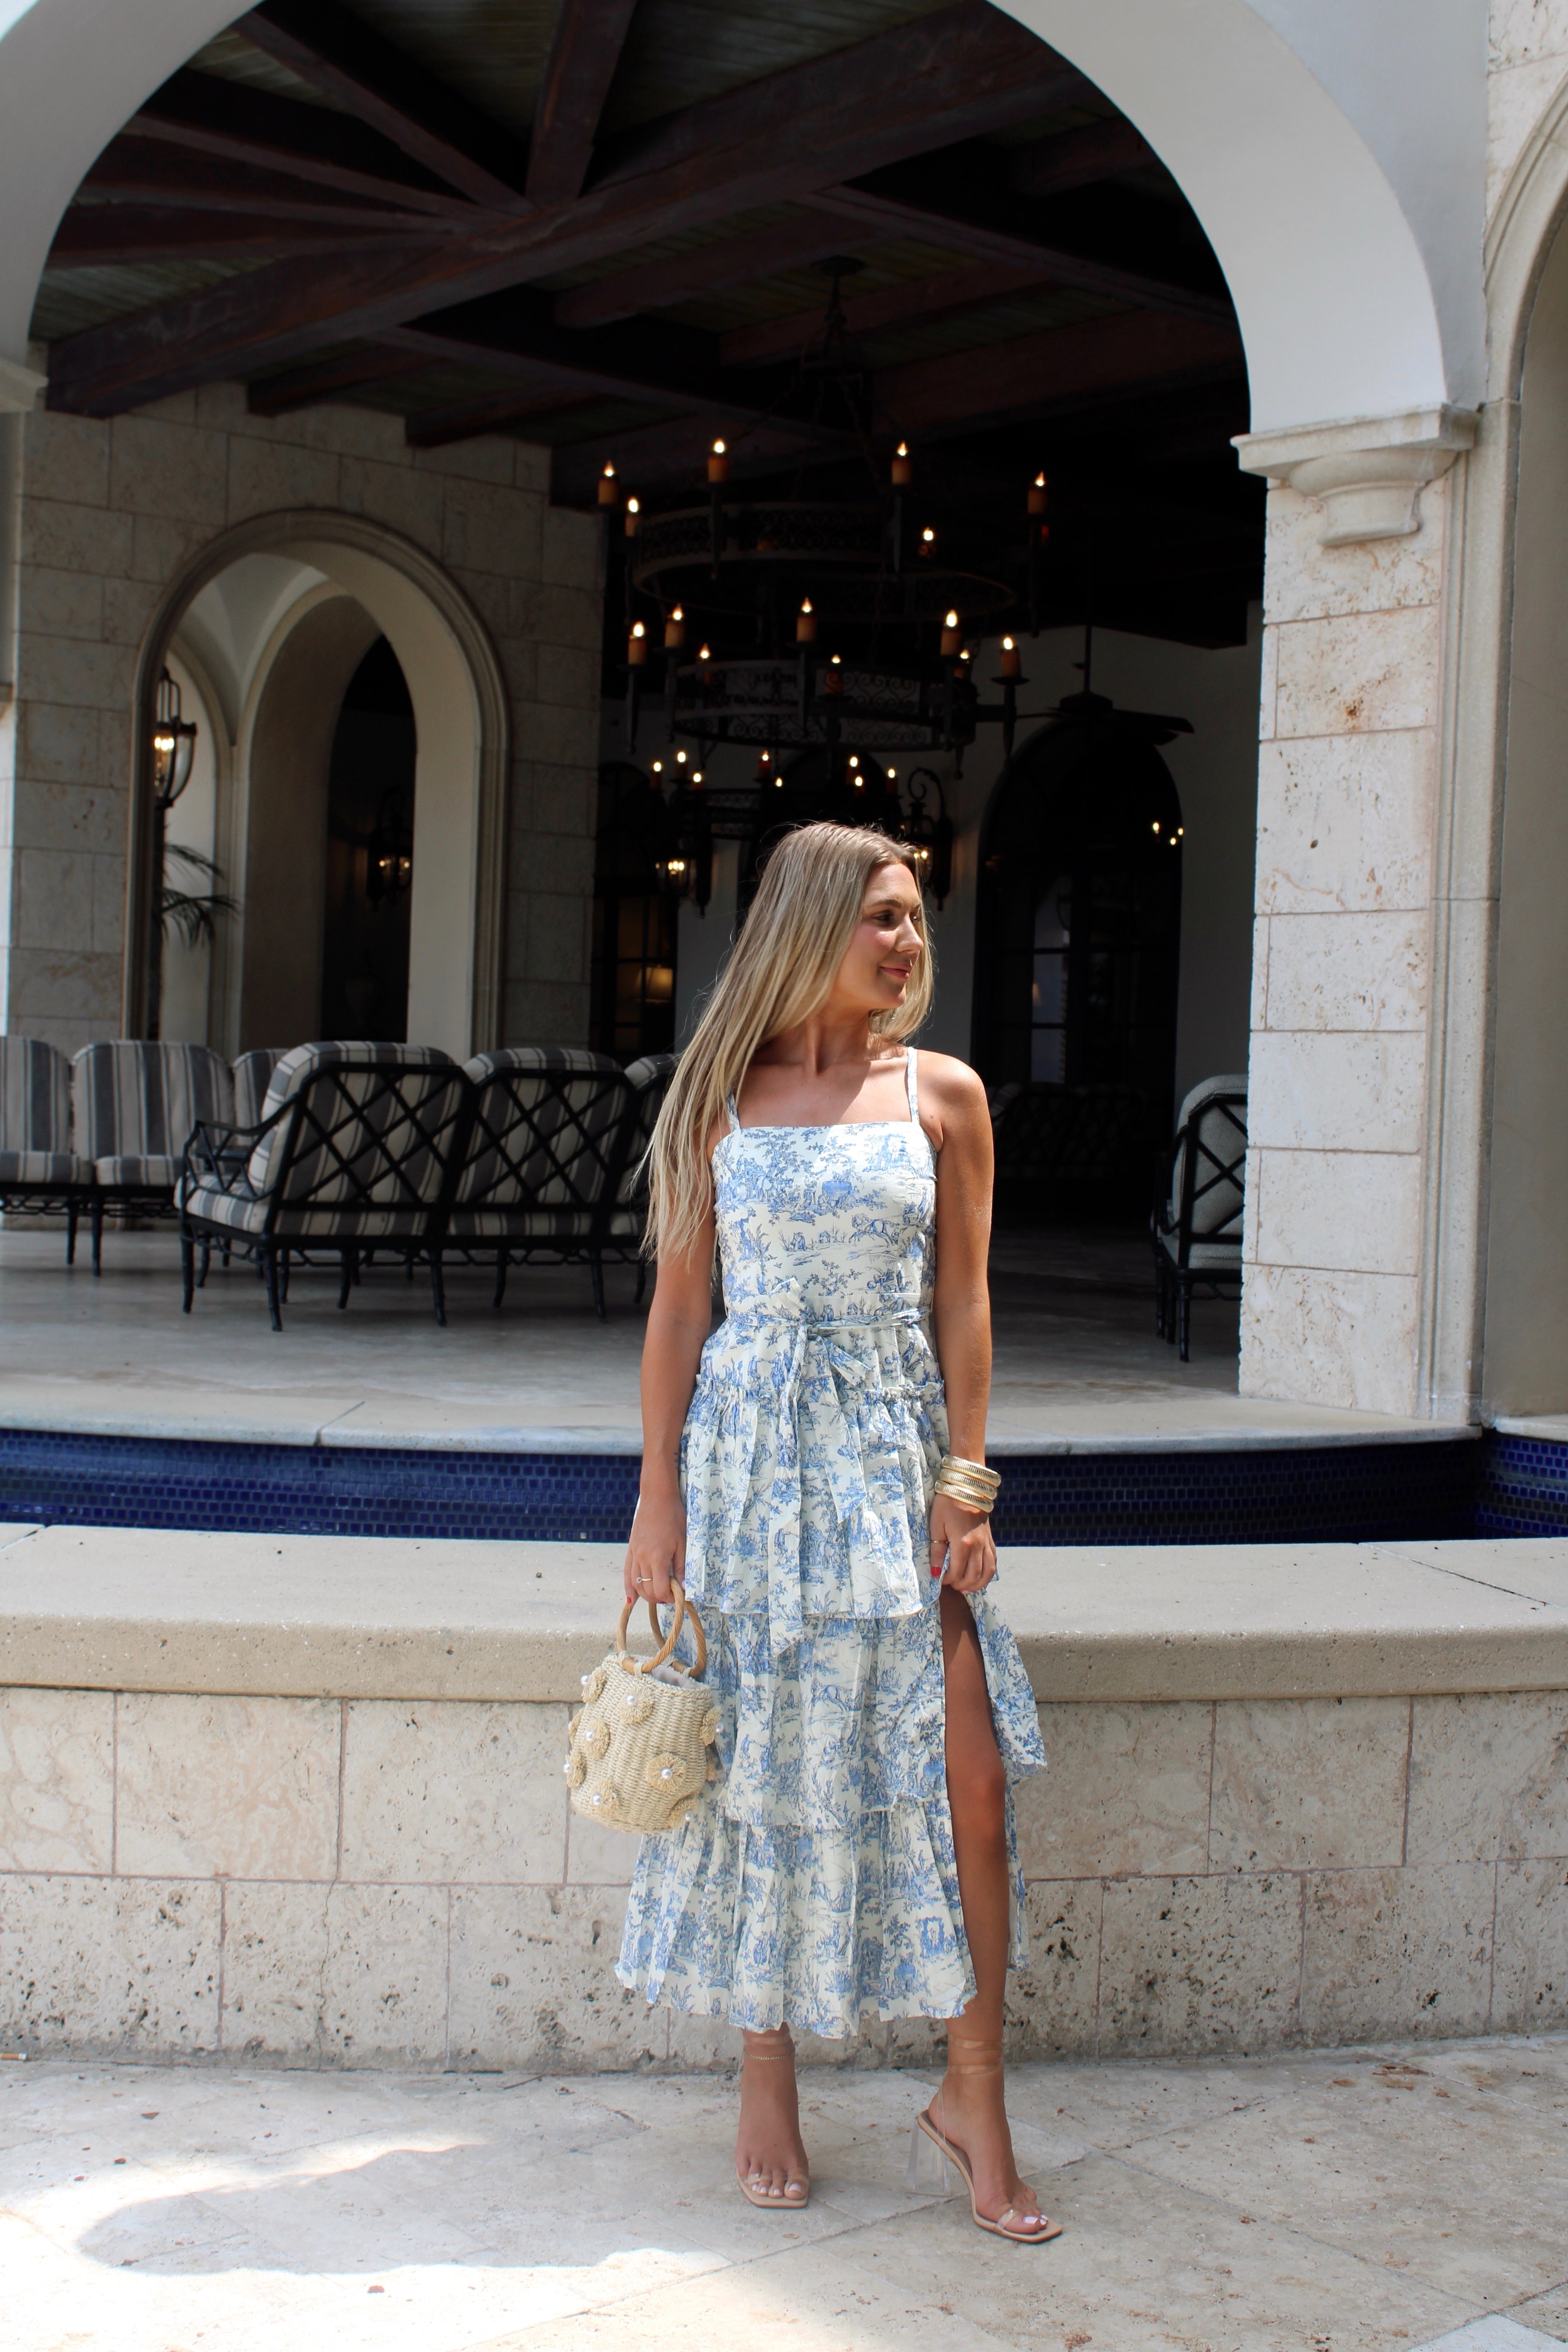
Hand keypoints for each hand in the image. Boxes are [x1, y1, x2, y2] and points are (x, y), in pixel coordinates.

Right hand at [624, 1487, 685, 1605]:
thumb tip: (684, 1588)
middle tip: (671, 1596)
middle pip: (647, 1590)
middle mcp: (642, 1559)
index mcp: (657, 1558)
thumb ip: (682, 1568)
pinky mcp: (631, 1549)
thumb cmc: (673, 1518)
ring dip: (645, 1595)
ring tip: (657, 1596)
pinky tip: (631, 1598)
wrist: (657, 1498)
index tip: (679, 1596)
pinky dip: (628, 1587)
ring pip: (635, 1584)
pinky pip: (627, 1572)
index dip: (670, 1598)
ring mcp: (634, 1554)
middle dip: (659, 1598)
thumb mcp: (683, 1543)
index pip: (659, 1590)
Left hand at [928, 1492, 995, 1592]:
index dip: (948, 1580)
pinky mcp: (990, 1538)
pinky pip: (993, 1560)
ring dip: (978, 1583)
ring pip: (987, 1571)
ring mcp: (986, 1542)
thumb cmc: (947, 1504)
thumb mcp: (936, 1525)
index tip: (940, 1579)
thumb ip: (937, 1551)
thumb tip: (935, 1573)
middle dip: (962, 1585)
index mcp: (963, 1543)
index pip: (957, 1572)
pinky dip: (988, 1572)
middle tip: (952, 1586)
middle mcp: (978, 1545)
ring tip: (966, 1588)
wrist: (967, 1486)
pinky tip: (980, 1576)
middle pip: (974, 1575)